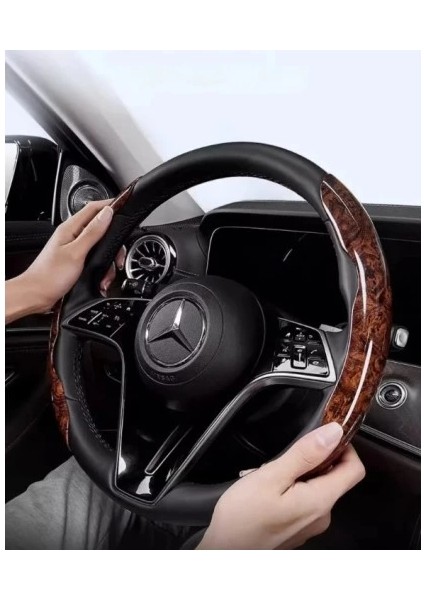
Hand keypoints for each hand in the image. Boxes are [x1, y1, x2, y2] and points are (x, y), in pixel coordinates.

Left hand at [24, 200, 124, 311]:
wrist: (36, 295)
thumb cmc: (50, 276)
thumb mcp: (76, 252)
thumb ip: (92, 232)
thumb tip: (107, 213)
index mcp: (70, 228)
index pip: (94, 208)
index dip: (110, 205)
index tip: (124, 207)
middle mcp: (72, 235)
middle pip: (100, 228)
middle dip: (113, 241)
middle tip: (119, 254)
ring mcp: (74, 248)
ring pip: (100, 245)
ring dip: (108, 258)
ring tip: (109, 271)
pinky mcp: (75, 260)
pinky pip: (94, 257)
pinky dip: (101, 267)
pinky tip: (102, 277)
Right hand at [197, 422, 364, 549]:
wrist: (223, 552)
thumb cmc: (242, 518)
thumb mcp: (271, 476)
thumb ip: (305, 454)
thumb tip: (333, 433)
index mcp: (320, 501)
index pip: (354, 469)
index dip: (343, 447)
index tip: (322, 437)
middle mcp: (321, 516)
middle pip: (334, 476)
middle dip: (310, 460)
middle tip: (281, 459)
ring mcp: (309, 524)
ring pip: (315, 487)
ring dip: (295, 474)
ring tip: (266, 477)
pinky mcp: (297, 528)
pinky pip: (303, 500)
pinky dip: (288, 489)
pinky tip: (265, 492)